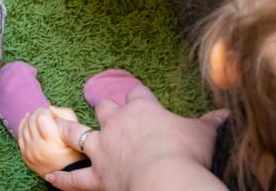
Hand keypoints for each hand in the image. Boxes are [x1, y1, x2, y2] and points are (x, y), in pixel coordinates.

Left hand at [18, 107, 83, 176]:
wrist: (69, 175)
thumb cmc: (77, 153)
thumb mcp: (77, 133)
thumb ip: (65, 115)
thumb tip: (49, 108)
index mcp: (51, 143)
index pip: (41, 116)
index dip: (47, 112)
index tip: (53, 115)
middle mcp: (37, 148)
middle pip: (32, 120)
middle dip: (39, 113)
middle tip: (47, 115)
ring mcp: (29, 153)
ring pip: (24, 126)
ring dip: (31, 118)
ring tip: (39, 117)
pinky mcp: (25, 156)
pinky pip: (20, 136)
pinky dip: (23, 126)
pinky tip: (28, 121)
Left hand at [46, 85, 227, 190]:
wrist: (166, 178)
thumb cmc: (185, 154)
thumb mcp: (202, 134)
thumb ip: (211, 123)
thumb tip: (226, 113)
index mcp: (143, 110)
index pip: (136, 96)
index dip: (137, 98)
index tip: (137, 98)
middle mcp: (117, 124)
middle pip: (105, 108)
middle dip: (105, 108)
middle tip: (105, 110)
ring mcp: (103, 149)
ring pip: (76, 133)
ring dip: (65, 129)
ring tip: (53, 124)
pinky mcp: (97, 175)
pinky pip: (75, 177)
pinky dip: (62, 178)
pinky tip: (50, 176)